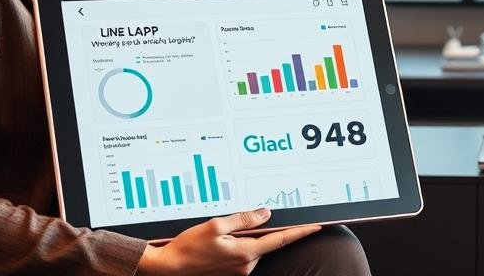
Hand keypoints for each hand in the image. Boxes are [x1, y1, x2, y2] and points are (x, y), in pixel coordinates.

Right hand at [137, 208, 321, 274]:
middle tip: (243, 220)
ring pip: (253, 248)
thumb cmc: (188, 247)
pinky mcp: (230, 272)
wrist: (168, 267)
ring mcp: (238, 271)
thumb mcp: (216, 225)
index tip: (315, 226)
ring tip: (221, 232)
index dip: (300, 232)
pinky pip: (242, 254)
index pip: (280, 240)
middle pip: (265, 242)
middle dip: (262, 229)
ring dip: (246, 237)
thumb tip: (266, 213)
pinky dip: (239, 244)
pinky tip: (220, 241)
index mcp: (245, 253)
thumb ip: (245, 219)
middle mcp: (245, 265)